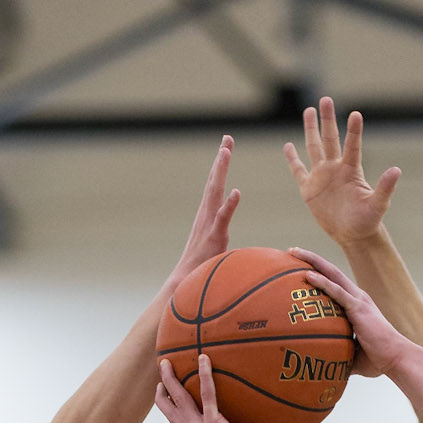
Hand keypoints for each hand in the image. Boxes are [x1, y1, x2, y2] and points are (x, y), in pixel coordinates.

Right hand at [155, 355, 273, 422]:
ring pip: (178, 399)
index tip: (168, 394)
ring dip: (170, 379)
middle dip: (163, 390)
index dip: (170, 408)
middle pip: (169, 409)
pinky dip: (204, 375)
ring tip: (166, 361)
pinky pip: (206, 394)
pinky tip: (204, 359)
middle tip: (162, 372)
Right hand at [167, 135, 240, 286]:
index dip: (220, 165)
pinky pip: (222, 219)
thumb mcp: (215, 246)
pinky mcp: (214, 238)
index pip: (214, 185)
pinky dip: (229, 205)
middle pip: (213, 182)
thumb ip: (221, 234)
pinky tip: (236, 192)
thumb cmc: (201, 268)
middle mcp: (206, 215)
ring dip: (220, 172)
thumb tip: (228, 233)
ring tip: (226, 152)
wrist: (186, 284)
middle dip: (220, 159)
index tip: (226, 146)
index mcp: (207, 215)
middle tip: (227, 139)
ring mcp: (209, 225)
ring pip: (215, 193)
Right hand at [283, 98, 400, 249]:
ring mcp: (321, 176)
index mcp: (351, 170)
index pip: (352, 146)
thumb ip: (385, 187)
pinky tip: (288, 145)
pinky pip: (298, 171)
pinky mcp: (309, 189)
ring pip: (314, 147)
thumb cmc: (368, 220)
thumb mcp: (378, 204)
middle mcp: (336, 168)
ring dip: (311, 129)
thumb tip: (396, 170)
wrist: (353, 235)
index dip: (353, 131)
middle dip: (327, 119)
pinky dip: (292, 159)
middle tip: (325, 99)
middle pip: (330, 139)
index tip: (356, 114)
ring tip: (310, 110)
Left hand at [287, 248, 408, 377]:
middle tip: (292, 251)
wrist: (396, 359)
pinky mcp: (358, 308)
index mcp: (356, 306)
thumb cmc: (378, 360)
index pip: (334, 284)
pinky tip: (307, 275)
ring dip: (313, 262)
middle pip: (331, 272)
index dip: (319, 273)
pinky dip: (322, 282)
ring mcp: (358, 300)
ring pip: (332, 274)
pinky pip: (337, 292)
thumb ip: (338, 355)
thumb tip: (323, 368)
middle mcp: (357, 298)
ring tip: (293, 252)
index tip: (299, 266)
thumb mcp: (353, 356)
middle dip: (311, 259)